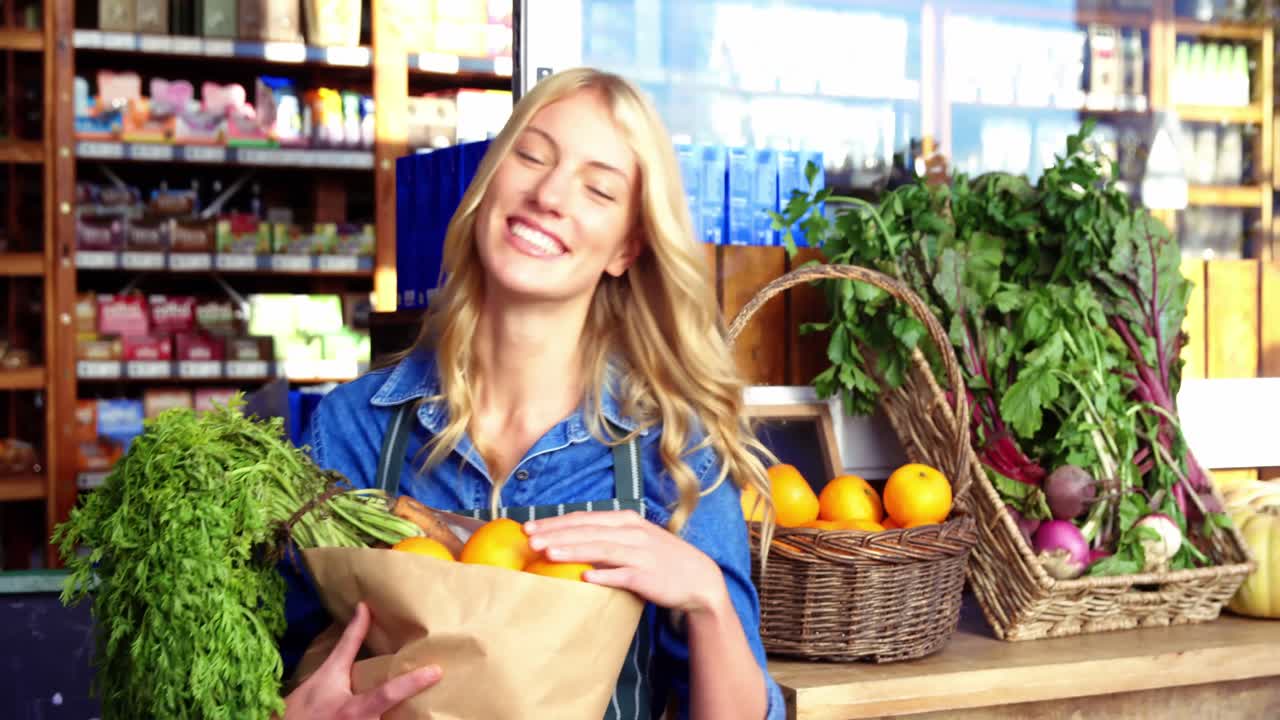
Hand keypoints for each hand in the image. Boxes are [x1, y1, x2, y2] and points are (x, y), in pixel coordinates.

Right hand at [283, 602, 440, 719]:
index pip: (388, 694)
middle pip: (400, 718)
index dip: (413, 682)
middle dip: (416, 710)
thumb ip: (350, 642)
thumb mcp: (329, 671)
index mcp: (355, 709)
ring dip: (407, 716)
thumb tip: (364, 608)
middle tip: (434, 684)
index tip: (437, 671)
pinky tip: (403, 712)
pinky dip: (395, 718)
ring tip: (427, 706)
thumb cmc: (307, 703)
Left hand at [525, 510, 729, 615]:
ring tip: (547, 553)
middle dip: (556, 534)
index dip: (555, 522)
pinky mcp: (647, 576)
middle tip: (530, 539)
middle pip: (587, 531)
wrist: (698, 578)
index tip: (529, 527)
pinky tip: (585, 578)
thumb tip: (569, 540)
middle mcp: (632, 532)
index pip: (583, 518)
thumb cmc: (659, 559)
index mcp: (626, 520)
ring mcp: (640, 553)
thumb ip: (606, 537)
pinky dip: (604, 576)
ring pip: (600, 549)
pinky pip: (622, 575)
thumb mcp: (634, 539)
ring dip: (573, 550)